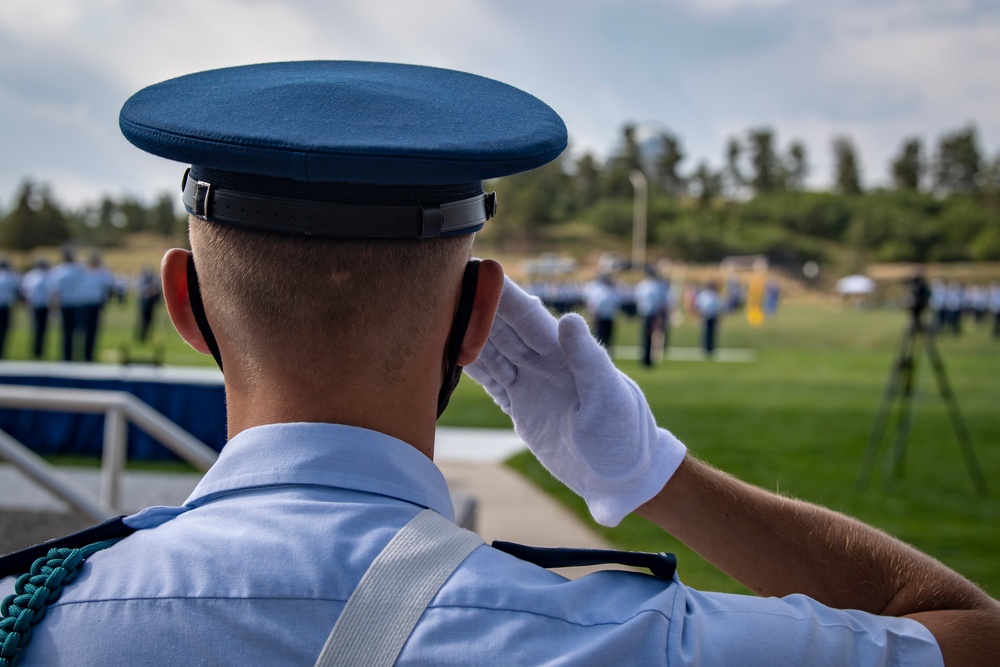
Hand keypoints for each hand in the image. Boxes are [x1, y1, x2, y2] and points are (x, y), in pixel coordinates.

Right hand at [465, 277, 686, 525]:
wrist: (621, 476)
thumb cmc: (623, 434)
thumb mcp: (609, 396)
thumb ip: (588, 358)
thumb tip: (568, 318)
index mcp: (565, 353)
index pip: (526, 317)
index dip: (502, 295)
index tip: (478, 270)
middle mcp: (545, 362)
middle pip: (503, 328)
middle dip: (476, 305)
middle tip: (443, 280)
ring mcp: (531, 384)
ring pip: (492, 352)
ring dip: (468, 333)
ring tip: (439, 310)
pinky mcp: (522, 408)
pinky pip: (492, 380)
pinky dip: (472, 366)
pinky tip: (450, 351)